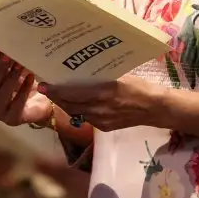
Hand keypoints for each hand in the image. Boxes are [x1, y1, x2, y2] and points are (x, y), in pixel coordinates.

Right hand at [0, 49, 52, 126]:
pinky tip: (31, 78)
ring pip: (1, 95)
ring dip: (11, 79)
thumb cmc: (24, 83)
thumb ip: (2, 60)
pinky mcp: (12, 120)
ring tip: (20, 65)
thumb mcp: (13, 69)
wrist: (42, 102)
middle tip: (8, 56)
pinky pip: (16, 105)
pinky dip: (23, 90)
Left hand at [41, 77, 165, 131]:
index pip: (72, 93)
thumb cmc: (138, 86)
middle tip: (45, 87)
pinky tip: (74, 103)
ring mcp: (101, 121)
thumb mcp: (119, 76)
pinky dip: (77, 110)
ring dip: (64, 104)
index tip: (43, 84)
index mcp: (104, 93)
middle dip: (56, 96)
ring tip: (56, 94)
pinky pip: (85, 118)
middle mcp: (99, 109)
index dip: (55, 90)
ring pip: (75, 113)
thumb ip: (99, 76)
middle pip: (69, 105)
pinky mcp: (104, 128)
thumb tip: (81, 69)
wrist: (154, 108)